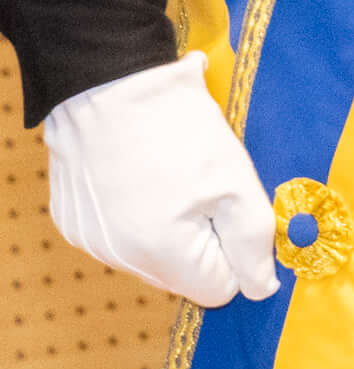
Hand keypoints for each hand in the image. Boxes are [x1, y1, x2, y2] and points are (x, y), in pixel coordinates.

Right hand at [45, 54, 281, 306]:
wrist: (110, 79)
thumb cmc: (179, 128)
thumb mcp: (237, 182)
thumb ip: (254, 242)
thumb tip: (263, 289)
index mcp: (159, 254)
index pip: (219, 289)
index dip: (238, 251)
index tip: (236, 208)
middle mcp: (117, 257)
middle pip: (183, 273)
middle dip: (206, 238)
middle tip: (207, 185)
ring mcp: (90, 238)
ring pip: (153, 253)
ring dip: (173, 226)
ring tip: (174, 173)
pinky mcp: (74, 217)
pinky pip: (122, 232)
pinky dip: (139, 211)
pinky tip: (143, 171)